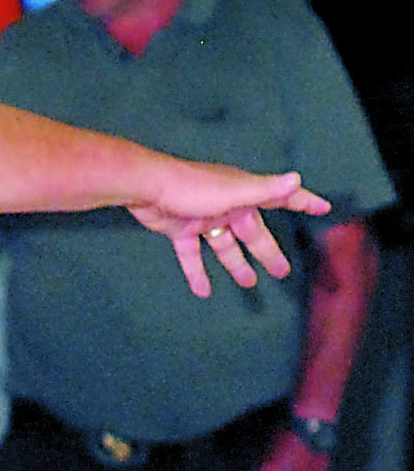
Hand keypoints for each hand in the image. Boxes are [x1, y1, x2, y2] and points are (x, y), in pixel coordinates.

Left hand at [129, 167, 331, 297]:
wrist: (148, 187)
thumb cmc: (194, 187)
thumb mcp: (234, 191)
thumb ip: (265, 189)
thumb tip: (297, 179)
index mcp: (244, 194)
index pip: (281, 197)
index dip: (303, 202)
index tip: (324, 207)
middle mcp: (228, 205)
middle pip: (253, 232)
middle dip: (268, 251)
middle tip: (282, 272)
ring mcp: (204, 218)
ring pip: (224, 246)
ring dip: (236, 264)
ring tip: (248, 284)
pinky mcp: (181, 230)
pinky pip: (193, 255)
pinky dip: (197, 272)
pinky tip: (203, 291)